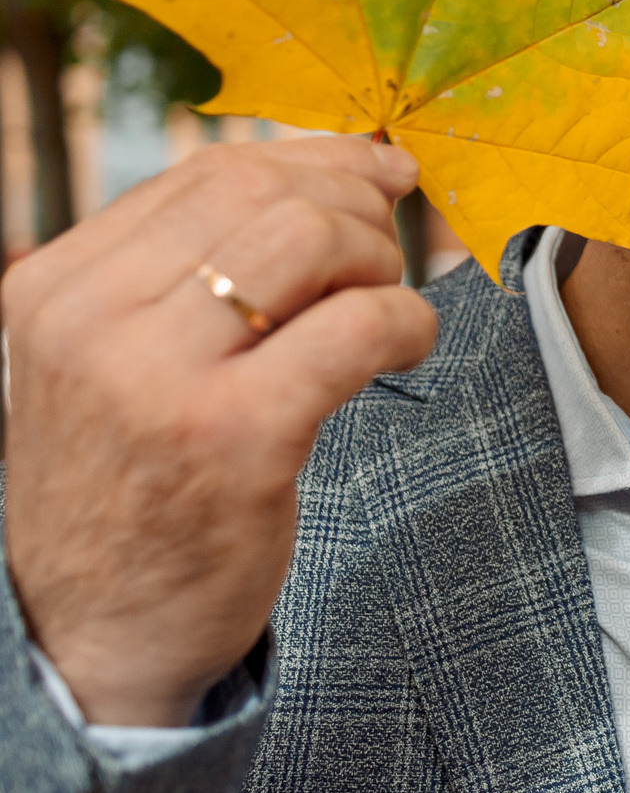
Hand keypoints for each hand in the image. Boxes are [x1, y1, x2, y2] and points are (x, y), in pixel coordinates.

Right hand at [3, 137, 437, 727]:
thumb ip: (185, 275)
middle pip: (265, 193)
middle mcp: (92, 320)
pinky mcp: (235, 439)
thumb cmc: (128, 487)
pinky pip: (358, 329)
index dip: (315, 159)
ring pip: (312, 241)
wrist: (88, 633)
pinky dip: (409, 321)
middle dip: (357, 204)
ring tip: (387, 307)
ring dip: (381, 261)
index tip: (375, 170)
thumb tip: (324, 174)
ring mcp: (159, 380)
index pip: (207, 171)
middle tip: (392, 249)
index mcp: (56, 286)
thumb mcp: (114, 361)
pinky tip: (408, 348)